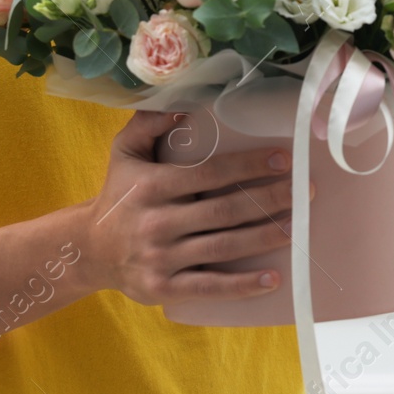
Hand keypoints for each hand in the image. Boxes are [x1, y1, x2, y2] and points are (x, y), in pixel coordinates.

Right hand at [79, 109, 311, 305]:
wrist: (88, 249)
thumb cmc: (118, 194)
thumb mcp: (124, 151)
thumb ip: (149, 122)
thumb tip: (184, 105)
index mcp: (152, 186)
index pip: (210, 174)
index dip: (249, 166)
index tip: (283, 160)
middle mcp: (157, 222)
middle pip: (225, 211)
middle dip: (270, 200)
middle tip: (305, 192)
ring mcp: (161, 258)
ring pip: (223, 247)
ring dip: (265, 237)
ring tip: (297, 226)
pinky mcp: (164, 288)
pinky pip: (210, 287)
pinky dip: (243, 285)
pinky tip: (273, 277)